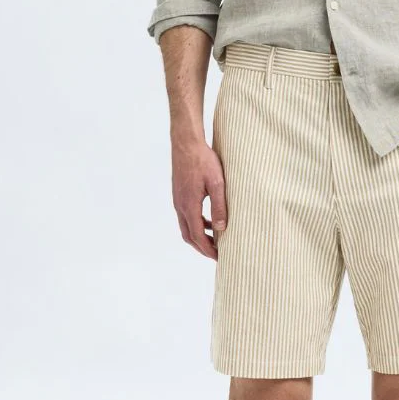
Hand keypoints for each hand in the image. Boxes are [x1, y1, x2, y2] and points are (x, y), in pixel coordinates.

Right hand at [171, 140, 226, 259]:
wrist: (186, 141)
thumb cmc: (203, 160)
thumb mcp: (217, 183)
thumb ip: (219, 206)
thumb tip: (221, 228)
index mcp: (189, 206)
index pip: (198, 236)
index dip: (208, 250)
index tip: (219, 258)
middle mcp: (180, 206)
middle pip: (189, 236)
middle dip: (202, 248)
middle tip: (216, 255)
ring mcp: (178, 200)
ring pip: (186, 227)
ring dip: (199, 237)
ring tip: (214, 242)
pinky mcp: (179, 194)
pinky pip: (186, 216)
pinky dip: (197, 224)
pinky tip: (209, 222)